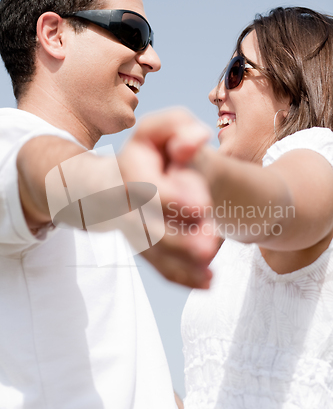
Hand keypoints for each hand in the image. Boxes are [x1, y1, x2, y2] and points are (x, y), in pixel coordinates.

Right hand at [118, 108, 218, 288]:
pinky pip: (159, 264)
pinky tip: (207, 281)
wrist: (131, 173)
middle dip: (177, 240)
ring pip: (153, 252)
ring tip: (210, 274)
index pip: (145, 186)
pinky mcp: (145, 243)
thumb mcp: (168, 126)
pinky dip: (181, 275)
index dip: (172, 198)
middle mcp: (125, 201)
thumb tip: (194, 142)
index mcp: (130, 167)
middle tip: (210, 247)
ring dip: (181, 263)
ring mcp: (133, 226)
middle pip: (146, 227)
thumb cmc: (157, 146)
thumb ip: (180, 127)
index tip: (202, 206)